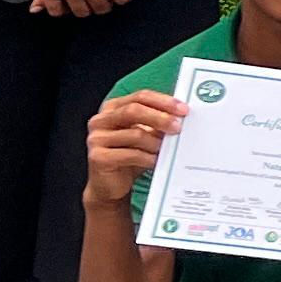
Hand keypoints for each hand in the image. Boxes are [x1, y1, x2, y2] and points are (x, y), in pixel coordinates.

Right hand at [82, 89, 183, 207]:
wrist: (110, 185)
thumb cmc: (129, 156)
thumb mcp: (144, 135)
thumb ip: (157, 123)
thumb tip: (181, 117)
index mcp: (112, 108)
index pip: (140, 97)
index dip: (163, 101)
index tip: (183, 109)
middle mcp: (100, 120)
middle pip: (134, 111)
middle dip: (160, 118)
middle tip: (178, 127)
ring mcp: (96, 138)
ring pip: (135, 134)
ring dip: (156, 142)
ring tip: (168, 149)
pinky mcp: (98, 157)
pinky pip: (131, 155)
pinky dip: (149, 158)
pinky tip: (156, 161)